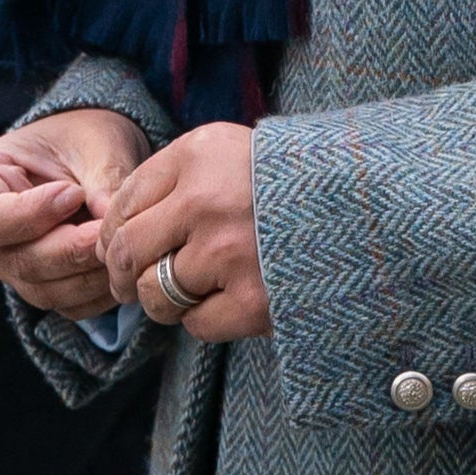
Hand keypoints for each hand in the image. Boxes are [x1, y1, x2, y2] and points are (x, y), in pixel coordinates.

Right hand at [0, 107, 152, 320]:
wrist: (97, 150)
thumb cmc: (87, 135)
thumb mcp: (96, 142)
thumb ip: (102, 181)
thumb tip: (111, 223)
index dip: (26, 216)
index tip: (72, 194)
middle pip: (16, 261)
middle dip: (69, 250)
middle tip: (109, 231)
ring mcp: (13, 262)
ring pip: (42, 290)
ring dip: (87, 276)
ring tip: (124, 248)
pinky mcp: (44, 283)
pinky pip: (66, 304)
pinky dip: (97, 293)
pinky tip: (124, 269)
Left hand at [101, 122, 270, 340]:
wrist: (365, 203)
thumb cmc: (285, 177)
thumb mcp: (226, 150)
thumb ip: (168, 180)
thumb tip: (109, 239)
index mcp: (199, 153)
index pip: (124, 202)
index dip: (114, 232)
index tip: (123, 247)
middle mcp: (207, 200)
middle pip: (128, 251)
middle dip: (124, 273)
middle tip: (133, 281)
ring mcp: (229, 253)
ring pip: (155, 294)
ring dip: (164, 298)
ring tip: (192, 285)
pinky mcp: (252, 301)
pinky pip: (194, 324)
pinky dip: (204, 316)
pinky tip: (229, 295)